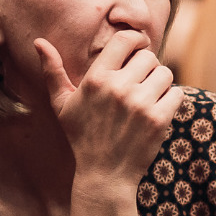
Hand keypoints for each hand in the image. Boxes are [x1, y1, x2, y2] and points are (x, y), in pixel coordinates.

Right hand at [36, 29, 183, 192]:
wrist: (104, 175)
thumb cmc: (82, 137)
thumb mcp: (62, 104)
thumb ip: (53, 71)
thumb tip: (38, 41)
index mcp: (96, 79)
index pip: (125, 40)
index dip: (137, 40)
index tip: (138, 49)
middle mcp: (118, 88)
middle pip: (149, 56)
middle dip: (147, 67)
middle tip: (140, 83)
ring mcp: (140, 104)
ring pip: (165, 73)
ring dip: (160, 83)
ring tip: (149, 96)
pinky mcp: (158, 119)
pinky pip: (177, 93)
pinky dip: (171, 100)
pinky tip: (158, 109)